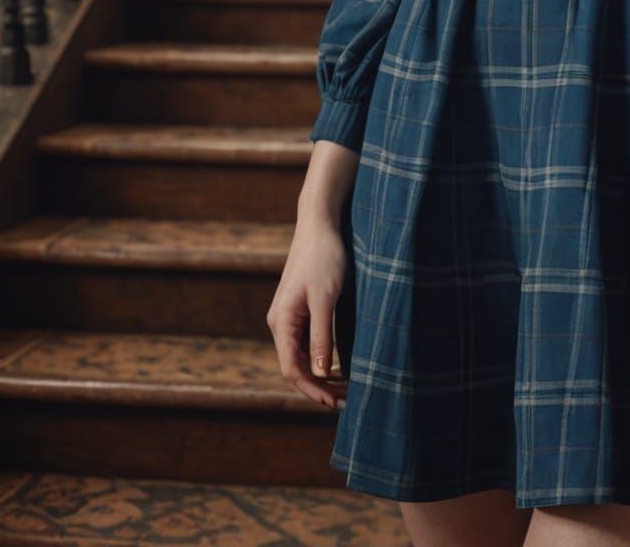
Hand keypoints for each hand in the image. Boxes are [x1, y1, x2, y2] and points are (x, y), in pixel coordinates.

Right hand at [267, 212, 350, 409]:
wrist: (319, 224)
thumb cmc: (324, 257)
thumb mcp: (326, 298)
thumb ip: (322, 336)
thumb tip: (321, 374)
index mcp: (282, 323)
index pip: (293, 370)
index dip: (314, 391)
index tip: (336, 404)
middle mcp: (280, 323)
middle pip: (296, 367)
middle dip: (320, 388)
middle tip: (349, 400)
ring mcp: (288, 317)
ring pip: (301, 357)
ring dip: (321, 376)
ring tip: (347, 389)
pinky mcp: (298, 310)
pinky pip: (306, 344)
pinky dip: (321, 359)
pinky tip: (338, 366)